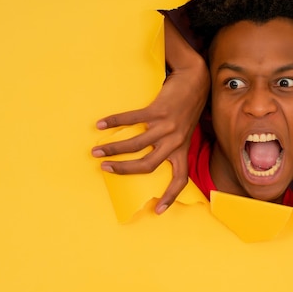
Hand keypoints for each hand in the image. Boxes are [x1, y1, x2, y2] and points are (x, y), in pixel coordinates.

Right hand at [92, 17, 209, 213]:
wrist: (195, 80)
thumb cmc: (187, 107)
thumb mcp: (185, 131)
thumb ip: (174, 144)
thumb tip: (155, 157)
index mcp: (182, 149)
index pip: (180, 179)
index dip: (170, 195)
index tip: (158, 210)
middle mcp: (175, 141)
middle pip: (147, 165)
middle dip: (124, 170)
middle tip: (105, 169)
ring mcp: (166, 126)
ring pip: (136, 144)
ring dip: (114, 149)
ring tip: (97, 151)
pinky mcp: (157, 110)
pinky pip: (132, 119)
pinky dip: (114, 122)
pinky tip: (101, 124)